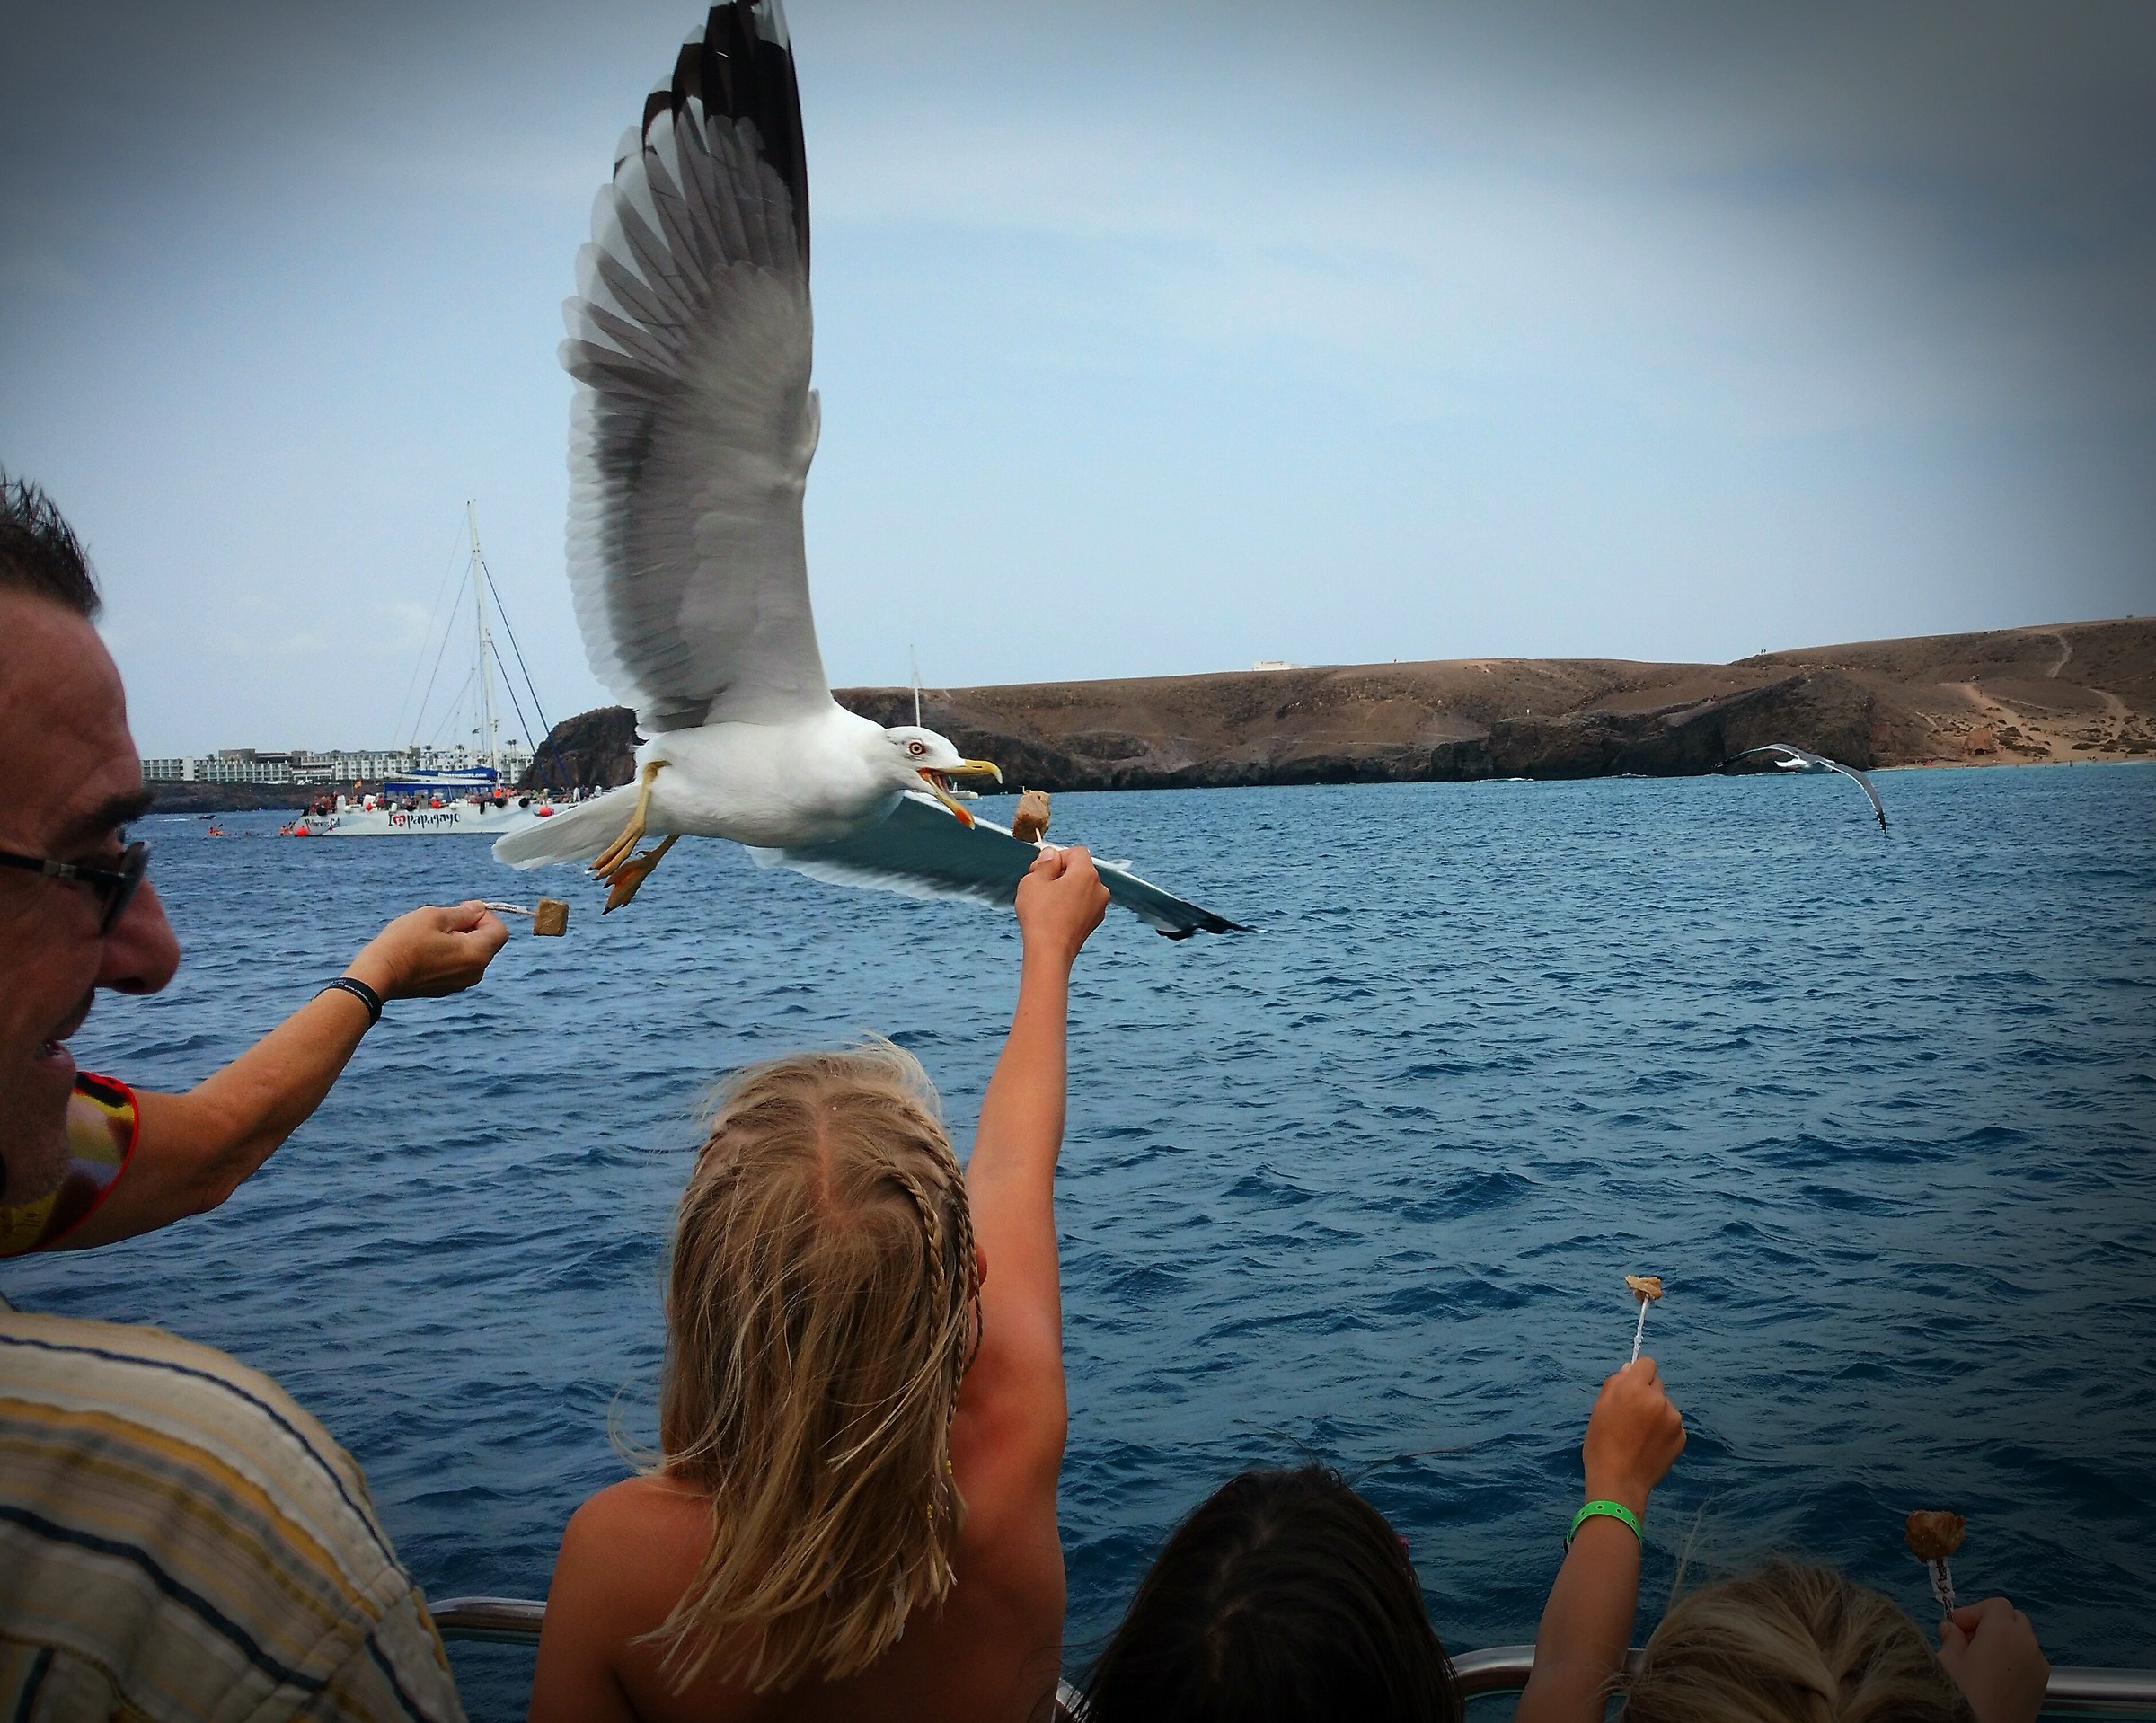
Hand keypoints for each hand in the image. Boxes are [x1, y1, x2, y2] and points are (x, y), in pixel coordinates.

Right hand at [344, 902, 509, 999]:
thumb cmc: (405, 942)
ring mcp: (460, 984)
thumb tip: (479, 909)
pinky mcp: (445, 989)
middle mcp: (475, 973)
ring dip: (458, 941)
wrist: (379, 975)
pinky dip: (448, 955)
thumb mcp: (435, 916)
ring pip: (470, 954)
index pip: (500, 931)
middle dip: (470, 927)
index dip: (485, 916)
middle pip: (486, 943)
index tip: (462, 910)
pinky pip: (457, 966)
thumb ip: (463, 912)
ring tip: (430, 936)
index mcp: (477, 955)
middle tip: (442, 921)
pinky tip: (425, 951)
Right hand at [1014, 846, 1108, 969]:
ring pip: (1080, 887)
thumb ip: (1044, 863)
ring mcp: (1099, 907)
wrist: (1050, 954)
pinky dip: (1070, 904)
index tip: (1040, 871)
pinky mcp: (1094, 922)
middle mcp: (1100, 888)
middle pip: (1079, 869)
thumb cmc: (1040, 916)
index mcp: (1087, 874)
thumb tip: (1052, 855)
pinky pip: (1082, 903)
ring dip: (1064, 889)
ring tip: (1045, 903)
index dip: (1056, 857)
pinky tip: (1053, 915)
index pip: (1075, 852)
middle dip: (1059, 873)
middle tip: (1038, 886)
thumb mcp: (1033, 881)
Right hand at [1580, 1356, 1685, 1514]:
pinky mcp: (1682, 1437)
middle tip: (1631, 1415)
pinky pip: (1673, 1424)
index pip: (1647, 1364)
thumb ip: (1615, 1384)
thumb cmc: (1601, 1443)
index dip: (1638, 1374)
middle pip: (1657, 1384)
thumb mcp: (1599, 1408)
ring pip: (1665, 1405)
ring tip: (1640, 1434)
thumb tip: (1629, 1370)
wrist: (1619, 1482)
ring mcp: (1674, 1420)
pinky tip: (1650, 1445)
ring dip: (1656, 1412)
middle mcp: (1659, 1400)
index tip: (1630, 1388)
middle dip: (1646, 1393)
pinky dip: (1664, 1430)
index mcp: (1636, 1389)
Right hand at [1939, 1597, 2048, 1722]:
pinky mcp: (2043, 1685)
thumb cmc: (1962, 1693)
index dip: (1974, 1611)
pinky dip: (2015, 1659)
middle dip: (1992, 1623)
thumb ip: (1951, 1638)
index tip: (1956, 1628)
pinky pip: (2030, 1659)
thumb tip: (1951, 1629)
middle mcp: (2028, 1643)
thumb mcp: (1946, 1661)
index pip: (1996, 1605)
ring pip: (2024, 1639)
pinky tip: (1997, 1677)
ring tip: (1983, 1661)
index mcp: (2003, 1631)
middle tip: (1969, 1641)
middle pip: (2014, 1618)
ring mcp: (2039, 1665)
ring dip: (2005, 1641)